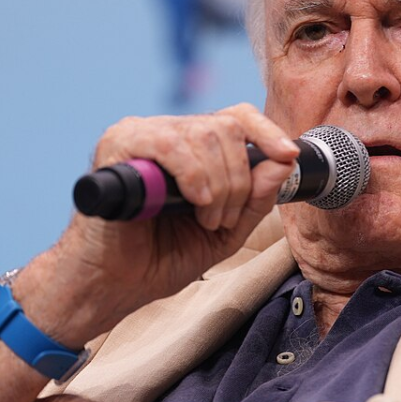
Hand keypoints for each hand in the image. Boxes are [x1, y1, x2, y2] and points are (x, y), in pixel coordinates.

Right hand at [21, 103, 299, 346]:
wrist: (112, 285)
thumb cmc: (160, 258)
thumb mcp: (225, 231)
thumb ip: (255, 199)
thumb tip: (283, 161)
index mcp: (188, 148)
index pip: (235, 116)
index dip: (266, 132)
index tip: (288, 155)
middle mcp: (163, 133)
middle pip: (226, 127)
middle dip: (239, 180)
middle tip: (222, 219)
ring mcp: (139, 135)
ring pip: (204, 135)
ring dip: (218, 186)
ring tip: (205, 220)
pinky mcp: (117, 147)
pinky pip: (170, 144)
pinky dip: (194, 176)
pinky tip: (193, 203)